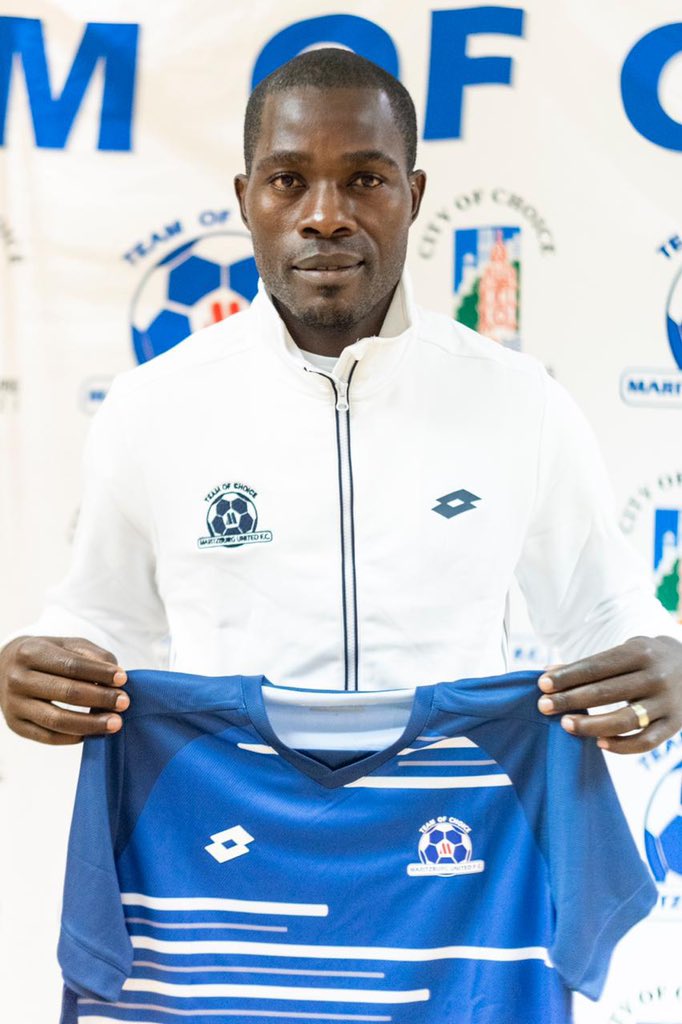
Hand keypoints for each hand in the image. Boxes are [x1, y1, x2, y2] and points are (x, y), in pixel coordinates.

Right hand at [0, 635, 128, 744]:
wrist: (7, 668)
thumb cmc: (47, 655)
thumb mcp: (67, 645)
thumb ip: (93, 655)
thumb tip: (116, 677)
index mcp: (31, 652)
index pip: (71, 665)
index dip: (99, 673)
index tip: (123, 679)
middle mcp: (18, 679)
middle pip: (66, 692)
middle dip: (100, 699)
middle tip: (124, 702)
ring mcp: (14, 705)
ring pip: (57, 720)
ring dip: (91, 724)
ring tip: (115, 723)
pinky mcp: (16, 726)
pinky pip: (48, 737)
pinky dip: (74, 737)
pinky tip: (93, 732)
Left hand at [536, 635, 681, 752]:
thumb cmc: (646, 659)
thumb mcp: (624, 652)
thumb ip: (590, 664)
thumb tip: (549, 673)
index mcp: (640, 653)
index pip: (596, 666)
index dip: (568, 676)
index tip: (542, 684)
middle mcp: (656, 676)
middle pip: (606, 692)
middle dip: (571, 700)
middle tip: (544, 706)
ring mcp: (667, 702)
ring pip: (625, 720)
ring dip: (591, 724)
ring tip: (565, 724)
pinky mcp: (675, 725)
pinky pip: (646, 742)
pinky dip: (621, 745)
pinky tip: (598, 743)